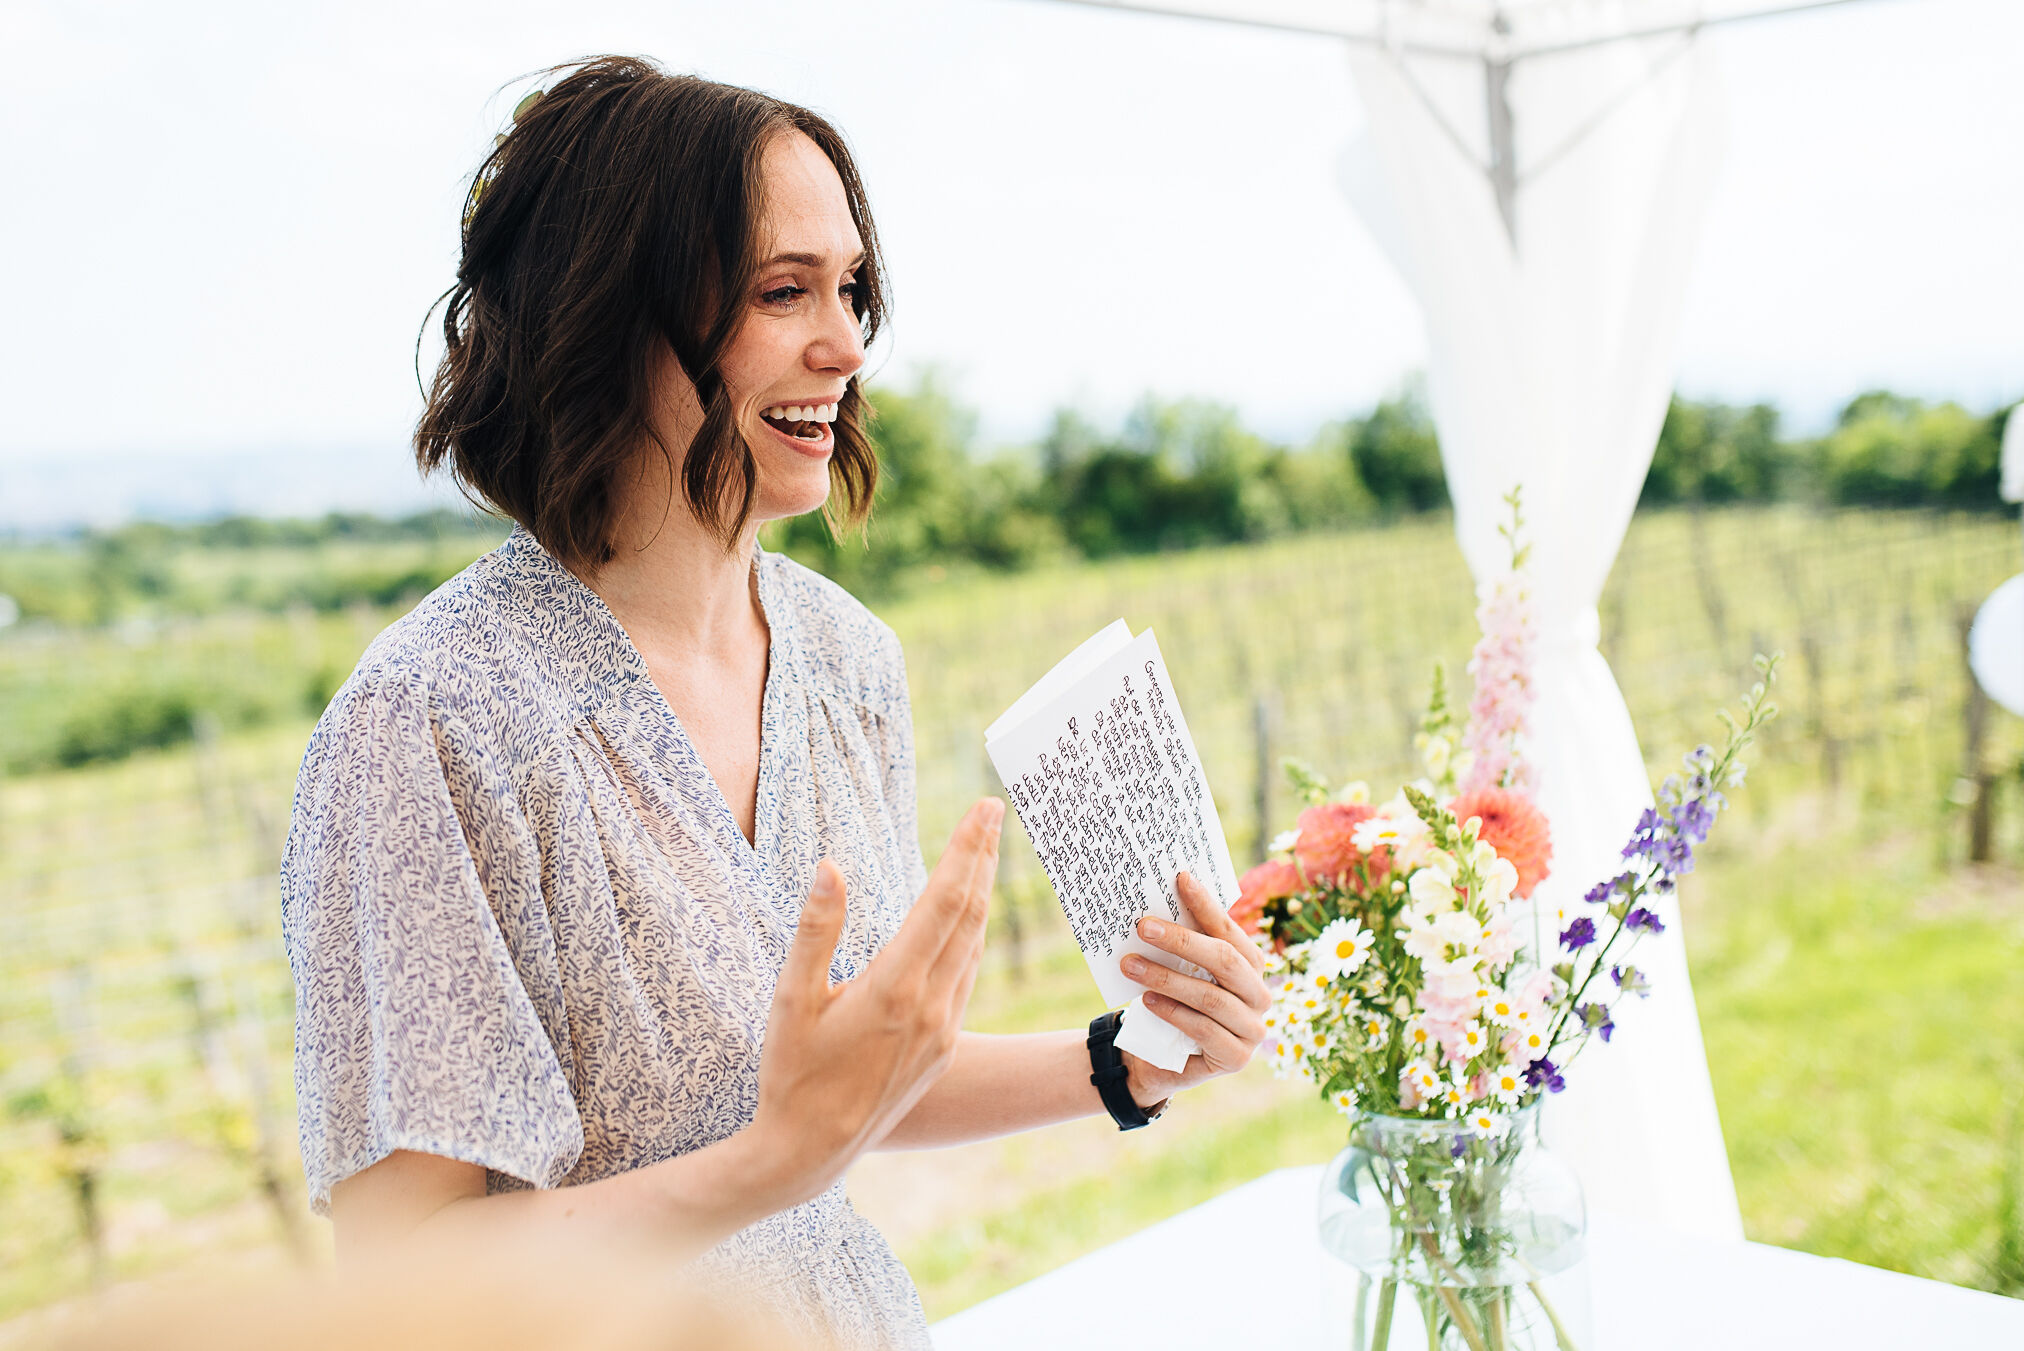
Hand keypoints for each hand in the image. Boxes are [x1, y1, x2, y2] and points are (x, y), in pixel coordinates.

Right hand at [748, 798, 1002, 1204]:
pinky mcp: (944, 1047)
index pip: (944, 902)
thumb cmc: (792, 1074)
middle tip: (992, 813)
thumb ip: (816, 931)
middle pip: (969, 915)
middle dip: (982, 859)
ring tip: (984, 854)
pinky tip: (968, 920)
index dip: (967, 850)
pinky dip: (971, 937)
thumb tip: (830, 867)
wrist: (812, 1152)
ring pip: (973, 946)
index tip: (984, 809)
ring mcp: (943, 1029)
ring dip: (980, 895)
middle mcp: (931, 1007)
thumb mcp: (792, 1001)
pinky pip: (966, 977)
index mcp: (895, 988)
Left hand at [1118, 870, 1269, 1107]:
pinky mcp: (1236, 1058)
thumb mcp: (1178, 970)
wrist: (1161, 1059)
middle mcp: (1259, 995)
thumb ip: (1180, 944)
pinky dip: (1173, 1012)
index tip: (1181, 880)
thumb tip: (1156, 903)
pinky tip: (1147, 1001)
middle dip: (1181, 941)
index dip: (1206, 905)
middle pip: (1224, 961)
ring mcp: (1252, 1029)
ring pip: (1209, 997)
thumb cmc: (1172, 1003)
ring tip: (1131, 966)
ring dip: (1166, 978)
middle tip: (1143, 926)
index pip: (1229, 931)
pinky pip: (1203, 1029)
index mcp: (1252, 966)